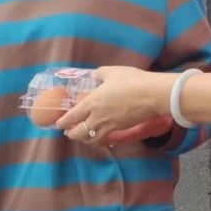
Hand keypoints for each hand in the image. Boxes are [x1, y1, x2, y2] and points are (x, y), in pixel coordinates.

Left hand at [57, 67, 174, 144]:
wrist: (151, 95)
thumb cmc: (131, 80)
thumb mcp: (111, 72)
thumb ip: (99, 74)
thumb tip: (94, 76)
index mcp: (92, 102)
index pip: (73, 116)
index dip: (64, 122)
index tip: (58, 124)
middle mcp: (98, 117)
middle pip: (80, 132)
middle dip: (71, 134)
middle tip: (68, 132)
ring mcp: (110, 125)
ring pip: (92, 138)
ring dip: (84, 139)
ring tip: (82, 137)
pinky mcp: (121, 128)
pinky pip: (105, 138)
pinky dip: (99, 139)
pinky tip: (100, 136)